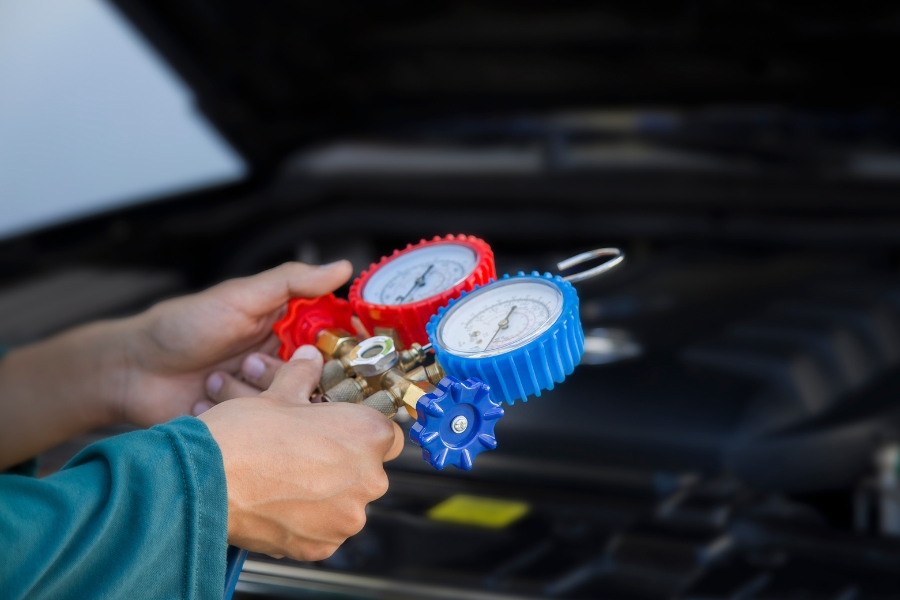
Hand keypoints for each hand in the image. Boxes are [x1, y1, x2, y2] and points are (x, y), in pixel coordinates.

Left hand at [119, 261, 351, 425]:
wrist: (131, 371)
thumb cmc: (183, 326)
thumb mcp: (240, 297)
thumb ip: (292, 282)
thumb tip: (343, 267)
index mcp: (285, 330)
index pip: (331, 341)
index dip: (339, 347)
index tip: (335, 351)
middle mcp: (280, 364)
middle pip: (315, 380)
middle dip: (283, 375)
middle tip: (250, 363)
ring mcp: (261, 397)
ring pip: (286, 407)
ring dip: (247, 392)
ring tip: (214, 378)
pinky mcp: (243, 425)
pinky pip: (258, 430)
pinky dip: (232, 415)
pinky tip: (204, 401)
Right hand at [200, 346, 403, 559]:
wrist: (205, 482)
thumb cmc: (244, 437)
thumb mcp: (279, 394)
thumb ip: (303, 375)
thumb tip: (309, 359)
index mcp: (367, 435)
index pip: (388, 434)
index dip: (363, 430)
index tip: (342, 431)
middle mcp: (368, 479)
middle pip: (368, 470)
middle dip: (343, 462)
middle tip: (307, 453)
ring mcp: (346, 517)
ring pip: (346, 501)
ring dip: (325, 492)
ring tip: (288, 479)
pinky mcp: (322, 546)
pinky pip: (324, 529)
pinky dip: (307, 520)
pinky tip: (280, 502)